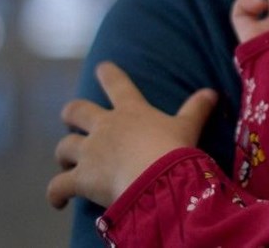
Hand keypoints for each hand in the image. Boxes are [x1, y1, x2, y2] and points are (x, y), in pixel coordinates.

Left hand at [46, 62, 216, 209]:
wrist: (155, 179)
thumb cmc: (173, 149)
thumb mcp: (189, 127)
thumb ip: (197, 108)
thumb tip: (213, 92)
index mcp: (131, 111)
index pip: (117, 84)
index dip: (108, 74)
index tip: (102, 67)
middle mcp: (105, 127)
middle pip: (76, 111)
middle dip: (71, 114)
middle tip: (70, 118)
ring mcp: (89, 152)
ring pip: (64, 147)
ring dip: (63, 155)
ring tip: (66, 164)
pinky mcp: (80, 179)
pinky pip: (57, 187)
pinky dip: (55, 194)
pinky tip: (57, 201)